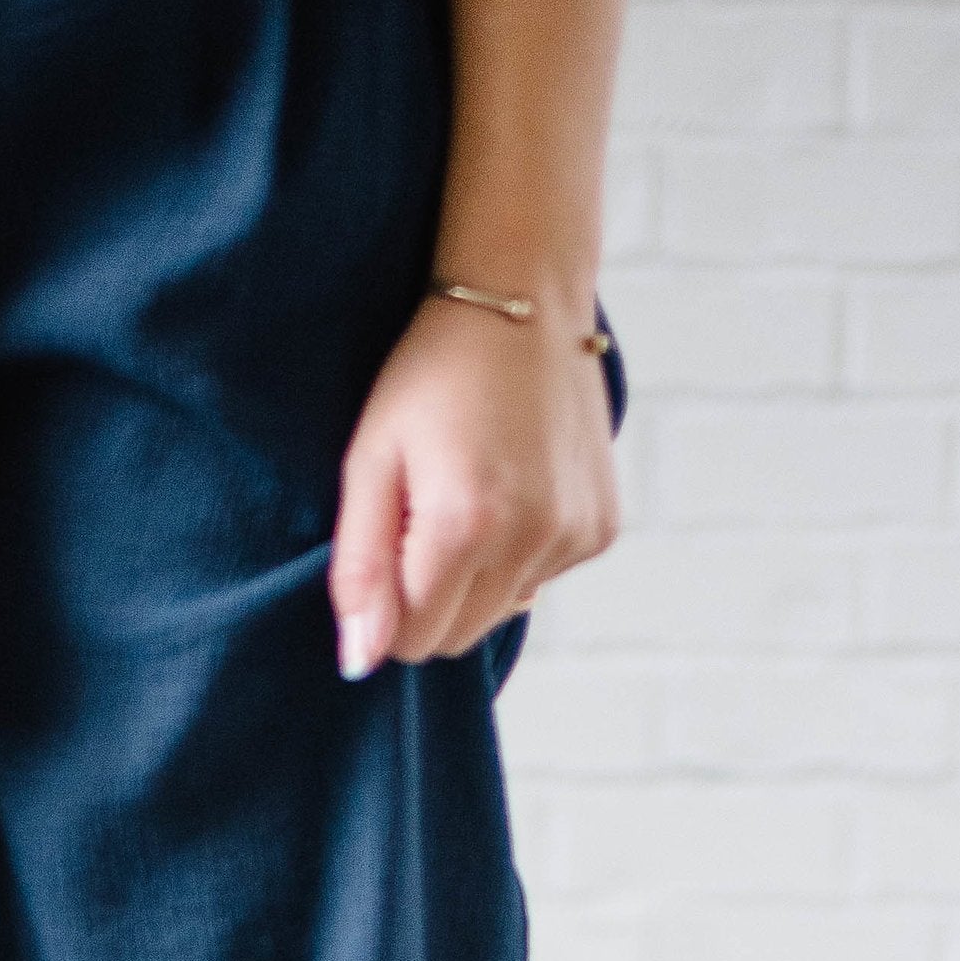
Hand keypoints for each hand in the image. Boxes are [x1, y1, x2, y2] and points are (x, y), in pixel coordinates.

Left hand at [330, 293, 617, 679]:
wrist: (525, 297)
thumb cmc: (432, 374)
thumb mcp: (370, 460)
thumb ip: (358, 569)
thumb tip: (360, 663)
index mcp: (464, 526)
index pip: (410, 641)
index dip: (385, 609)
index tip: (385, 548)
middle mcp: (530, 539)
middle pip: (456, 639)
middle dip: (427, 602)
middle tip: (422, 520)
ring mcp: (574, 536)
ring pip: (499, 614)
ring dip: (474, 579)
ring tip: (470, 497)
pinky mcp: (601, 529)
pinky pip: (538, 581)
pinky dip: (517, 555)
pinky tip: (511, 491)